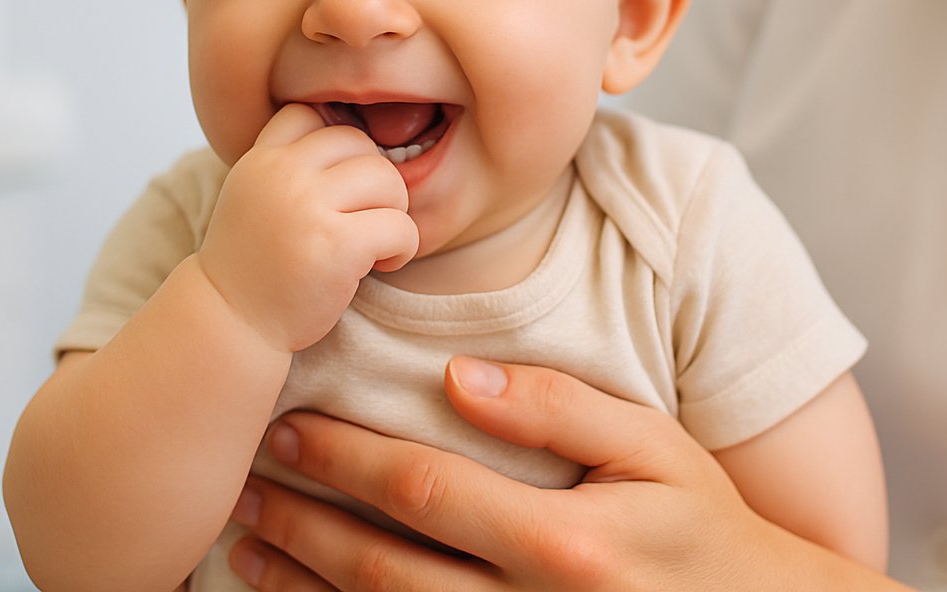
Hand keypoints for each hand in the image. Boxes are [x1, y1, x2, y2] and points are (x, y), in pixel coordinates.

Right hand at [197, 103, 419, 353]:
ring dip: (394, 212)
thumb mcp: (254, 197)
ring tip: (374, 241)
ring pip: (387, 179)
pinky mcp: (336, 245)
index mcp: (261, 159)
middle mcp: (282, 174)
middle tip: (365, 219)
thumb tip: (357, 142)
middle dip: (374, 182)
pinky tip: (382, 264)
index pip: (311, 114)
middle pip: (360, 143)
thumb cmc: (254, 265)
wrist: (231, 323)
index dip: (336, 149)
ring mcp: (308, 207)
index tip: (338, 187)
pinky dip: (403, 246)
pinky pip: (401, 226)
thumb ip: (289, 166)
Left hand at [226, 358, 900, 590]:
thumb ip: (557, 408)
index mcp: (564, 542)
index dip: (345, 460)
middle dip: (303, 523)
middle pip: (384, 568)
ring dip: (307, 586)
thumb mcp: (654, 449)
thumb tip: (457, 376)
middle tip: (241, 486)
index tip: (289, 427)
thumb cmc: (705, 529)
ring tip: (247, 549)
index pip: (424, 492)